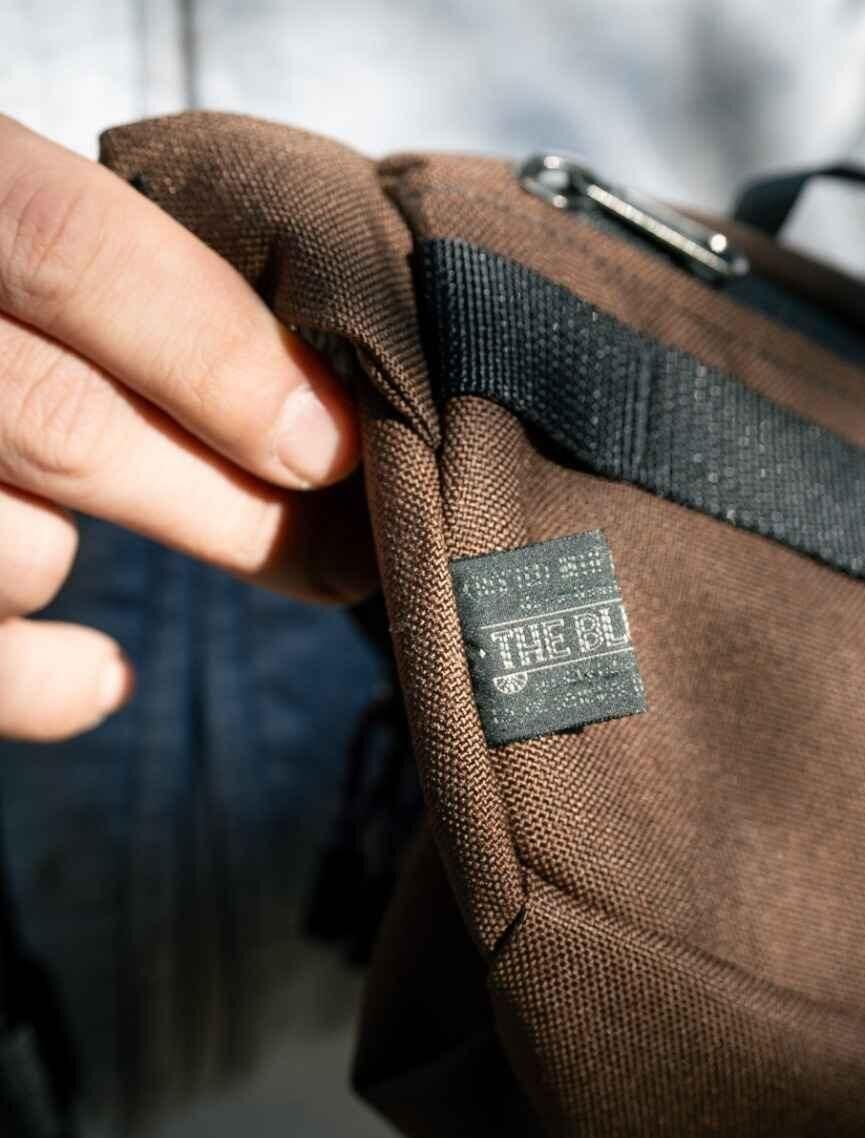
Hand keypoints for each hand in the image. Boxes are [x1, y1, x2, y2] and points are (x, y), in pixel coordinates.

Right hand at [0, 117, 375, 740]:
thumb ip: (158, 279)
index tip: (336, 447)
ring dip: (89, 561)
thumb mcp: (46, 228)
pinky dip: (46, 686)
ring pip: (12, 549)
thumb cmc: (14, 302)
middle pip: (58, 422)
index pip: (66, 247)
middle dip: (226, 504)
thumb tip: (328, 414)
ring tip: (134, 542)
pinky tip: (104, 673)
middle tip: (335, 551)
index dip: (222, 357)